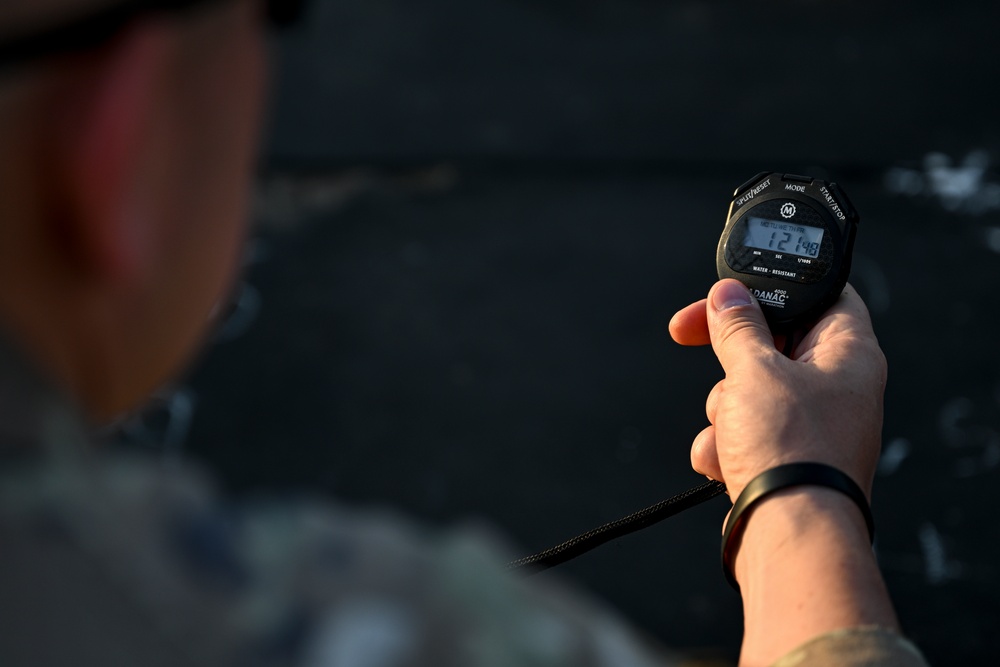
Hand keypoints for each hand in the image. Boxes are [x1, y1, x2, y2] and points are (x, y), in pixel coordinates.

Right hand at [669, 279, 886, 501]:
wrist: (788, 535)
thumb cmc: (792, 450)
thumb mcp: (754, 371)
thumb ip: (737, 328)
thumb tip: (729, 295)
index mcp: (848, 353)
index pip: (819, 292)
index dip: (772, 285)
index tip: (728, 290)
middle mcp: (836, 387)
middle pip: (771, 342)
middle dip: (730, 358)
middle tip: (690, 334)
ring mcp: (809, 426)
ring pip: (747, 390)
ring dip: (724, 408)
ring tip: (734, 430)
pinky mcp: (784, 459)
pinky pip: (742, 432)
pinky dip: (726, 445)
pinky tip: (730, 461)